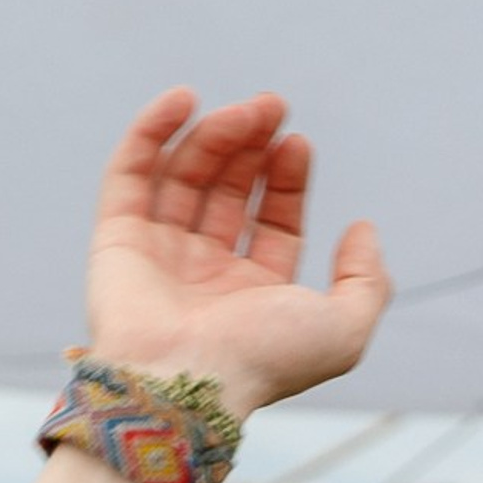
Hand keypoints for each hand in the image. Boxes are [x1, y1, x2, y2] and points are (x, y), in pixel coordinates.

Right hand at [84, 89, 390, 417]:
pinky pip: (130, 174)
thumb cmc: (266, 359)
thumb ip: (366, 281)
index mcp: (258, 296)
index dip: (287, 180)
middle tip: (273, 108)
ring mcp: (160, 255)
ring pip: (186, 177)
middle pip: (229, 192)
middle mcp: (207, 275)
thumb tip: (364, 230)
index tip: (298, 144)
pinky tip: (184, 100)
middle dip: (252, 147)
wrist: (188, 382)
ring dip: (215, 136)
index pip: (275, 224)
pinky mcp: (116, 240)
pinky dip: (153, 132)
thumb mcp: (346, 328)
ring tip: (246, 111)